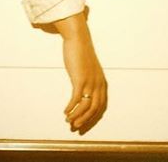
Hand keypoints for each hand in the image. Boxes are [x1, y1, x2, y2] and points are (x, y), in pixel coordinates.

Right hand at [55, 12, 107, 132]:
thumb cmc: (82, 55)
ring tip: (68, 121)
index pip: (100, 106)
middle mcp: (98, 84)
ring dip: (77, 116)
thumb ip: (89, 81)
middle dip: (84, 120)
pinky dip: (71, 107)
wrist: (79, 40)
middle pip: (94, 109)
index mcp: (102, 83)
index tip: (84, 125)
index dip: (92, 118)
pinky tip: (65, 111)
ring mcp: (90, 82)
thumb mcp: (90, 70)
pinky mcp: (80, 79)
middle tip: (75, 127)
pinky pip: (76, 98)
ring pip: (85, 106)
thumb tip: (84, 93)